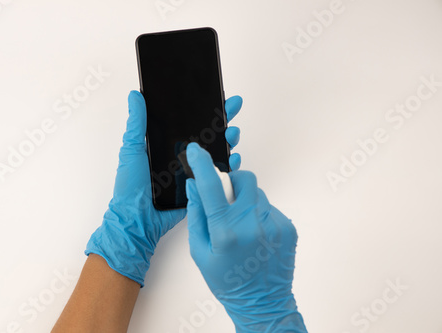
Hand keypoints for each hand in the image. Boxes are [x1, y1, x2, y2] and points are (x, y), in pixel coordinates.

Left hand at [85, 91, 242, 285]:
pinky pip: (217, 175)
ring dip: (228, 140)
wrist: (137, 221)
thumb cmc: (130, 188)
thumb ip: (136, 124)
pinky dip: (229, 166)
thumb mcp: (132, 151)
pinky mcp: (199, 187)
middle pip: (207, 134)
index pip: (188, 122)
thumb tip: (135, 96)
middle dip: (223, 120)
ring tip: (233, 133)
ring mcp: (191, 172)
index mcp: (165, 144)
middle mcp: (180, 156)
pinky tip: (233, 158)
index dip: (204, 109)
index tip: (217, 96)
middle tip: (232, 108)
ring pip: (215, 152)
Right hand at [185, 143, 306, 331]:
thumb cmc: (229, 281)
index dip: (202, 164)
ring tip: (240, 224)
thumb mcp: (200, 251)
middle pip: (242, 178)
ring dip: (244, 199)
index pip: (211, 187)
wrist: (263, 302)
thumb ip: (197, 215)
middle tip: (224, 199)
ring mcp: (273, 224)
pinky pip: (268, 206)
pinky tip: (254, 234)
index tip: (196, 151)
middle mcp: (252, 225)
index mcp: (226, 232)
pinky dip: (257, 213)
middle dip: (230, 181)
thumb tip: (194, 186)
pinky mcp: (287, 226)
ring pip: (256, 192)